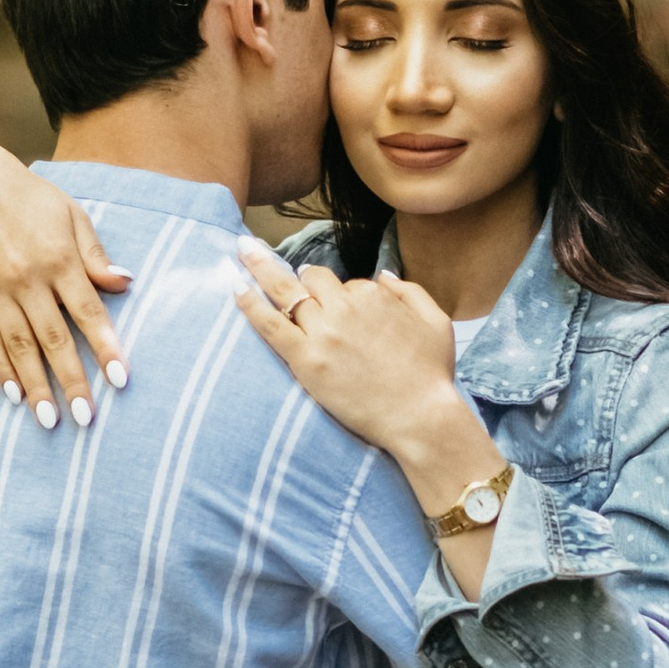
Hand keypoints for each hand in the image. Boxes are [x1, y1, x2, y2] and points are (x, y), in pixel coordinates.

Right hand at [0, 142, 129, 429]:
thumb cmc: (35, 201)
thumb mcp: (73, 217)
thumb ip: (96, 256)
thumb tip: (126, 284)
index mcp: (59, 258)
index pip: (87, 312)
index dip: (105, 347)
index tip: (120, 380)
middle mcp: (27, 277)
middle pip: (53, 338)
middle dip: (71, 380)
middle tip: (86, 418)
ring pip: (19, 346)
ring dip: (36, 385)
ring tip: (50, 420)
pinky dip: (1, 369)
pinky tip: (15, 396)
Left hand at [234, 243, 510, 591]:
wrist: (420, 416)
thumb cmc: (432, 373)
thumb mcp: (435, 320)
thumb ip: (408, 291)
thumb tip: (382, 275)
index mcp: (374, 296)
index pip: (347, 284)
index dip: (341, 294)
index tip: (336, 304)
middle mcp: (344, 308)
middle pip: (311, 279)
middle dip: (296, 273)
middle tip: (262, 255)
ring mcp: (322, 333)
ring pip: (286, 293)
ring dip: (259, 268)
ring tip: (240, 251)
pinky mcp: (305, 360)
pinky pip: (270, 325)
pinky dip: (250, 303)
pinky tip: (233, 286)